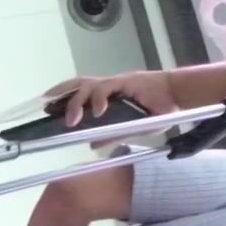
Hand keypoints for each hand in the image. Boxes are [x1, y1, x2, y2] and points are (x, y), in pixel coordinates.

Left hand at [45, 71, 180, 126]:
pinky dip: (99, 99)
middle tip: (46, 105)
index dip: (65, 96)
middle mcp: (109, 86)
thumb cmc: (158, 111)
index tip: (48, 105)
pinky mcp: (126, 81)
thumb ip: (113, 134)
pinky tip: (98, 111)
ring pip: (88, 86)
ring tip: (72, 120)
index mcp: (108, 95)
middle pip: (78, 84)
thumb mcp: (132, 128)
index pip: (81, 91)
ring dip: (76, 102)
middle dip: (61, 93)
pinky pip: (106, 88)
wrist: (178, 97)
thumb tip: (92, 144)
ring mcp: (116, 83)